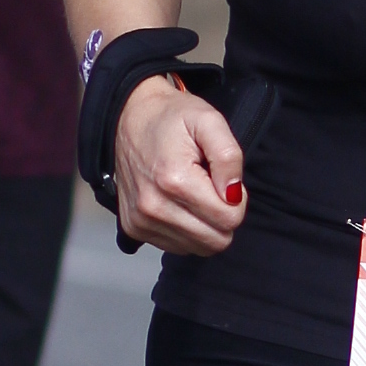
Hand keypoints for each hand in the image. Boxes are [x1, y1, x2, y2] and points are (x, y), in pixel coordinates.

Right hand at [116, 77, 246, 253]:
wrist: (127, 117)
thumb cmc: (171, 118)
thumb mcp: (209, 121)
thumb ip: (228, 156)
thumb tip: (234, 195)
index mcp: (174, 181)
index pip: (229, 219)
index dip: (237, 200)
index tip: (223, 180)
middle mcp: (153, 207)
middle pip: (216, 240)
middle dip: (223, 216)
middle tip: (211, 187)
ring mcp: (141, 222)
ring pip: (199, 247)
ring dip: (205, 224)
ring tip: (193, 192)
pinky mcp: (134, 229)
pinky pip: (179, 247)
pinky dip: (187, 230)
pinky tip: (179, 203)